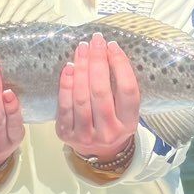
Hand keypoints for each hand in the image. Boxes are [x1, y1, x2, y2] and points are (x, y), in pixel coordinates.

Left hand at [56, 32, 140, 161]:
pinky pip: (64, 105)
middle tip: (95, 41)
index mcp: (129, 124)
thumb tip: (106, 52)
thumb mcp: (126, 111)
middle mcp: (109, 131)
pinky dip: (66, 85)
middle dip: (97, 62)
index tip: (112, 46)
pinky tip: (69, 68)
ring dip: (81, 69)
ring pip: (81, 97)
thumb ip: (120, 88)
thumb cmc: (114, 122)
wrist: (99, 152)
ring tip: (81, 49)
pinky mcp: (67, 134)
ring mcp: (86, 135)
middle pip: (101, 92)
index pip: (128, 91)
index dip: (120, 65)